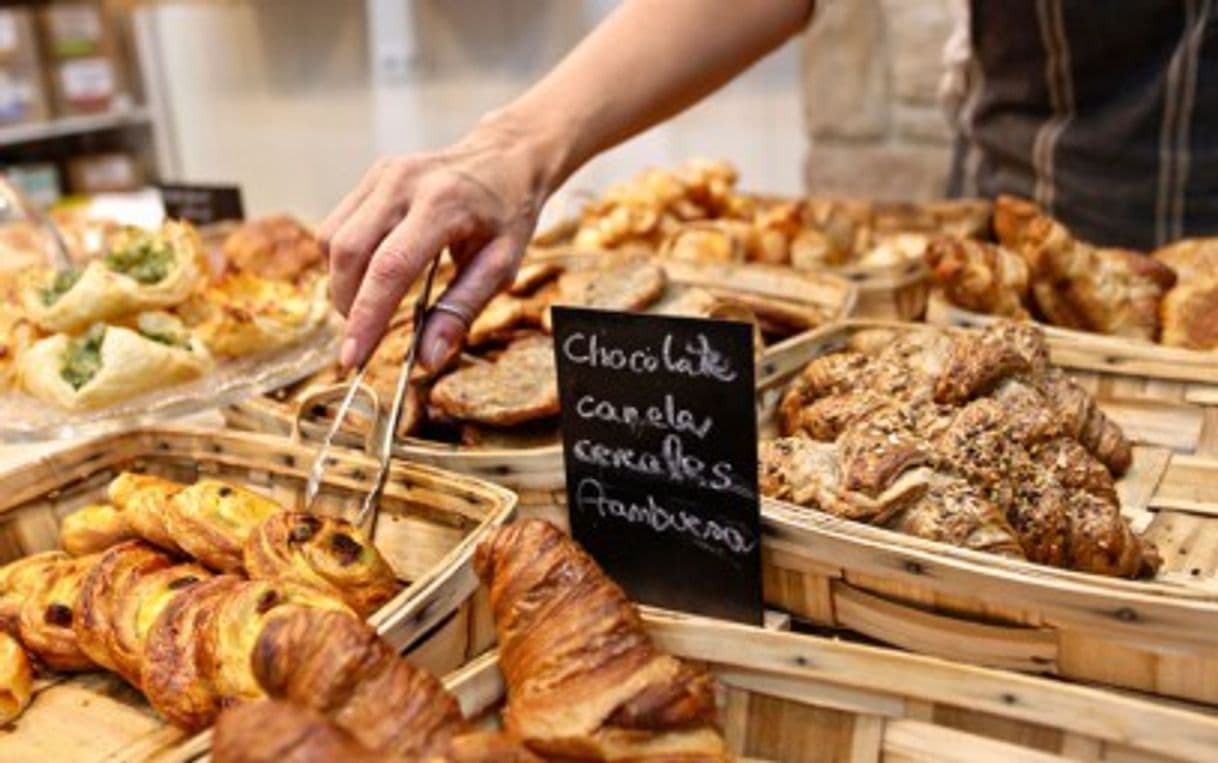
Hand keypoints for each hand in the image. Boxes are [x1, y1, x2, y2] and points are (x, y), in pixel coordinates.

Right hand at [319, 119, 556, 370]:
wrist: (505, 159)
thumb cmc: (507, 215)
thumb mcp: (500, 266)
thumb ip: (461, 311)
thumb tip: (427, 359)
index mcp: (443, 204)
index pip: (389, 267)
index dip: (366, 317)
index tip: (352, 358)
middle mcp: (403, 183)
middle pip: (349, 252)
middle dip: (349, 305)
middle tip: (365, 338)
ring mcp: (382, 176)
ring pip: (332, 240)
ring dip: (342, 285)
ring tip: (370, 308)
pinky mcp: (371, 178)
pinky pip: (336, 226)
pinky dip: (344, 262)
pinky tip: (371, 276)